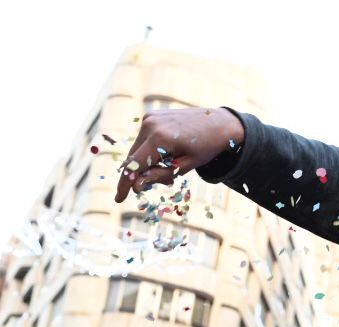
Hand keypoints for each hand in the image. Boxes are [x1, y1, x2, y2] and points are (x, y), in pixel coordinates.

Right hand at [115, 107, 245, 201]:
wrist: (219, 123)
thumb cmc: (206, 147)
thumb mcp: (185, 166)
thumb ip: (160, 176)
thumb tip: (136, 186)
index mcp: (159, 138)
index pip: (133, 165)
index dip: (124, 184)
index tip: (118, 199)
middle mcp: (150, 124)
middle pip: (133, 158)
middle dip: (143, 174)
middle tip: (167, 181)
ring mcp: (149, 118)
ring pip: (138, 149)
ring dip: (147, 162)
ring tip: (172, 164)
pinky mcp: (151, 116)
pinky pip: (143, 139)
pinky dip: (150, 150)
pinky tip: (169, 152)